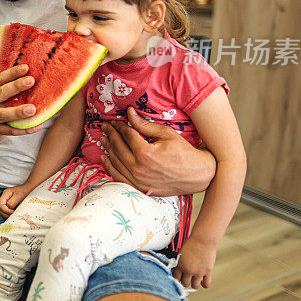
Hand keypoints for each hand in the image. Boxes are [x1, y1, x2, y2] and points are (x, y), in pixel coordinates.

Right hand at [0, 65, 43, 141]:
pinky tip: (38, 125)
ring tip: (33, 109)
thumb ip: (4, 84)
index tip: (25, 68)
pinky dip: (25, 129)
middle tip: (31, 81)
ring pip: (3, 115)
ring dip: (18, 112)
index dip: (11, 73)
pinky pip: (12, 131)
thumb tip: (28, 72)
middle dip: (16, 87)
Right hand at [0, 184, 33, 217]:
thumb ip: (12, 203)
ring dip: (6, 215)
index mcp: (6, 194)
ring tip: (13, 215)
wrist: (27, 188)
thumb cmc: (24, 191)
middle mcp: (4, 197)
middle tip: (13, 215)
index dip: (6, 210)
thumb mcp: (19, 197)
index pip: (0, 205)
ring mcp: (5, 200)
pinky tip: (13, 213)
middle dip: (5, 214)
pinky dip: (7, 214)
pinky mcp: (7, 203)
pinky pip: (4, 211)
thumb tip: (9, 209)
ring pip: (1, 211)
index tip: (13, 212)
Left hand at [100, 107, 215, 195]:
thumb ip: (145, 125)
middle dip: (110, 135)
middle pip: (117, 148)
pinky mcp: (139, 188)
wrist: (197, 175)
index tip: (115, 121)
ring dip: (107, 149)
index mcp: (145, 153)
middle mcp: (139, 168)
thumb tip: (129, 113)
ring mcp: (138, 180)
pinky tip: (105, 158)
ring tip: (103, 139)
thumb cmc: (184, 152)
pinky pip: (119, 177)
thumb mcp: (166, 134)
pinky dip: (110, 167)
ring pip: (115, 162)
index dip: (119, 126)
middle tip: (104, 127)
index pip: (126, 135)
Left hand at [173, 237, 215, 288]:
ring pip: (194, 286)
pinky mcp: (207, 272)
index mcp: (180, 265)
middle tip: (186, 279)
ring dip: (194, 284)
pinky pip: (206, 285)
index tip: (179, 277)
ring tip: (194, 280)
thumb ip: (179, 262)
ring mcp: (198, 272)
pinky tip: (203, 280)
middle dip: (184, 282)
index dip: (177, 278)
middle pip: (184, 283)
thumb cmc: (192, 243)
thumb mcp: (181, 252)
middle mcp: (189, 270)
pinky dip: (204, 284)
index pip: (176, 278)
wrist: (203, 240)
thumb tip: (178, 269)